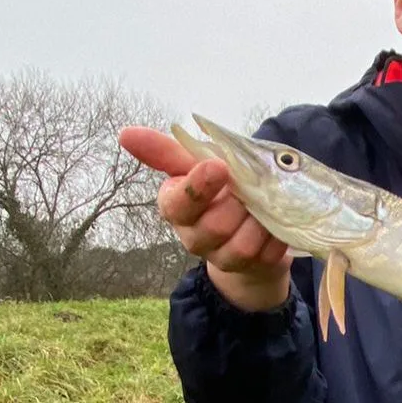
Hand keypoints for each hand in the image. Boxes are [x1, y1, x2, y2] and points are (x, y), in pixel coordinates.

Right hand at [118, 125, 290, 310]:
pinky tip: (273, 221)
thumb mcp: (192, 163)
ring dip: (258, 219)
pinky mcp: (252, 268)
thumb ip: (164, 151)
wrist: (248, 222)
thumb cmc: (217, 187)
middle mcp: (194, 238)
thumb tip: (125, 135)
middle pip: (216, 226)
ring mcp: (222, 258)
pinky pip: (268, 253)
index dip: (199, 188)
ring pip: (243, 245)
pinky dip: (276, 234)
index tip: (219, 167)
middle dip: (237, 203)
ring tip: (262, 203)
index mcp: (175, 208)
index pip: (178, 205)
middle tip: (248, 186)